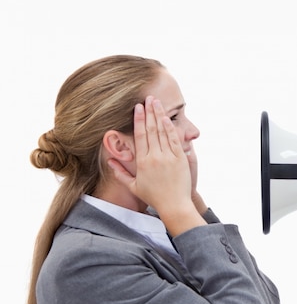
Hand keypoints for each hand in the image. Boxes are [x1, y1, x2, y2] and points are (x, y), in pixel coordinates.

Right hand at [108, 96, 192, 214]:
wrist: (174, 205)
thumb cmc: (154, 197)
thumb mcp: (133, 186)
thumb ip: (120, 173)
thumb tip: (109, 161)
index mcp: (142, 162)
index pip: (139, 136)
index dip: (138, 120)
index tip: (137, 107)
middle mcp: (155, 157)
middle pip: (151, 130)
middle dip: (149, 112)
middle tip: (148, 98)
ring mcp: (168, 157)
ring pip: (163, 132)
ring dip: (160, 115)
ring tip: (157, 102)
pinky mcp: (180, 159)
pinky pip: (174, 140)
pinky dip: (171, 128)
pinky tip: (167, 118)